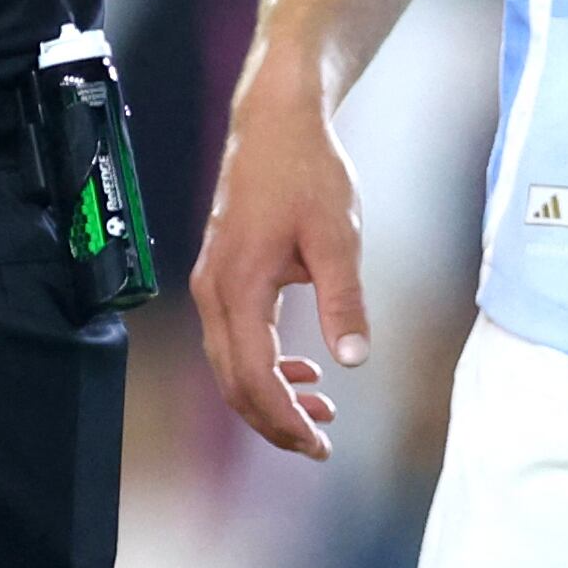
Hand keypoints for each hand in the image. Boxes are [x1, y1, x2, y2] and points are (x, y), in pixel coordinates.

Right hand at [189, 64, 370, 458]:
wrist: (276, 122)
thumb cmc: (306, 172)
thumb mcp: (338, 238)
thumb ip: (344, 301)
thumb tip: (354, 359)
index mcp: (239, 287)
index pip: (254, 377)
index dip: (286, 420)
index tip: (321, 445)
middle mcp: (214, 290)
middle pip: (233, 381)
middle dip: (275, 420)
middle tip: (320, 445)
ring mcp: (213, 281)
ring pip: (230, 363)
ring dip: (270, 395)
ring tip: (320, 411)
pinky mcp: (222, 272)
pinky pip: (234, 337)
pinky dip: (264, 364)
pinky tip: (303, 368)